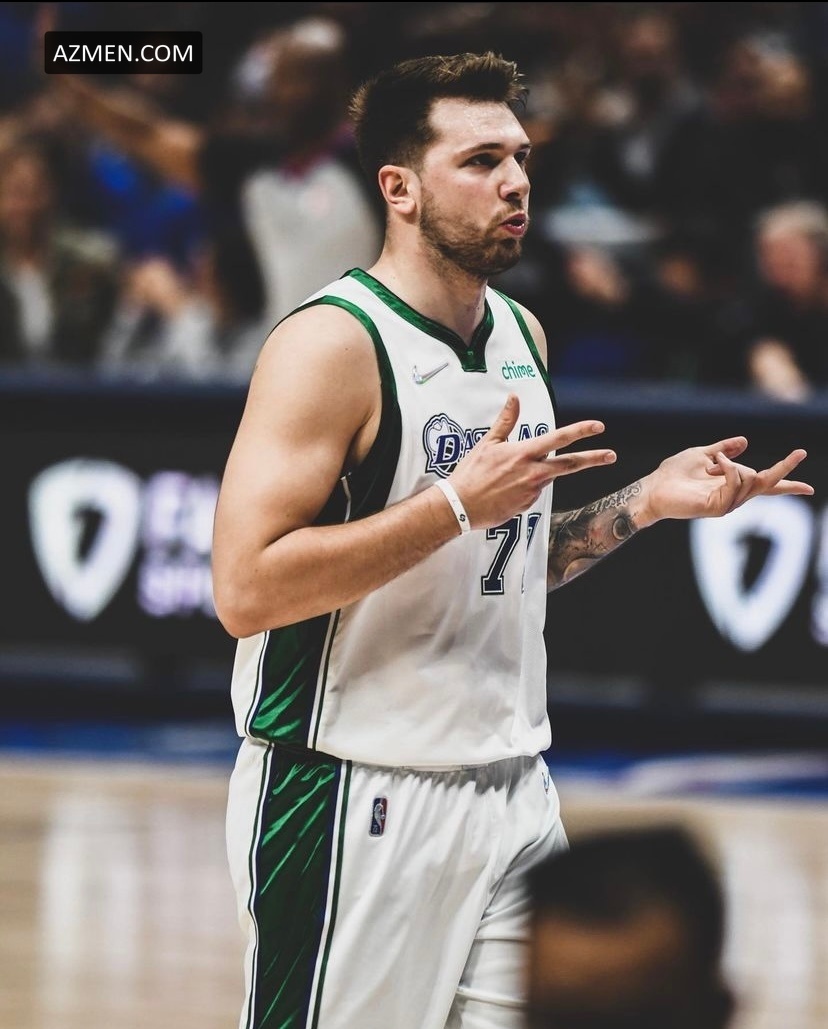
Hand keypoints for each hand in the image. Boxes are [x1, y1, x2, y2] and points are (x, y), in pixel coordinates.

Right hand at [448, 394, 616, 528]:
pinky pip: (533, 492)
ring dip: (537, 473)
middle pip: (570, 465)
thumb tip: (514, 398)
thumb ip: (506, 420)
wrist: (460, 506)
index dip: (580, 431)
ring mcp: (532, 491)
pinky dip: (524, 487)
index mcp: (524, 454)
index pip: (558, 439)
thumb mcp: (487, 443)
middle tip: (611, 455)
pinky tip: (505, 489)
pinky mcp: (527, 505)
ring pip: (546, 477)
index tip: (598, 427)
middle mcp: (533, 473)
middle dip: (593, 459)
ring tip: (506, 477)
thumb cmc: (471, 473)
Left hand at [638, 436, 813, 524]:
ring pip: (751, 481)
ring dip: (734, 465)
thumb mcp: (702, 454)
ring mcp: (726, 504)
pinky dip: (728, 470)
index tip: (810, 488)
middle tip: (800, 452)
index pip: (766, 485)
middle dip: (785, 469)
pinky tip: (714, 465)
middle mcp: (733, 496)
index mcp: (732, 483)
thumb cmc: (673, 473)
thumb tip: (745, 441)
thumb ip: (724, 449)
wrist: (653, 487)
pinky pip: (735, 486)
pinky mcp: (716, 508)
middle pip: (768, 484)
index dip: (787, 484)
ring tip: (714, 461)